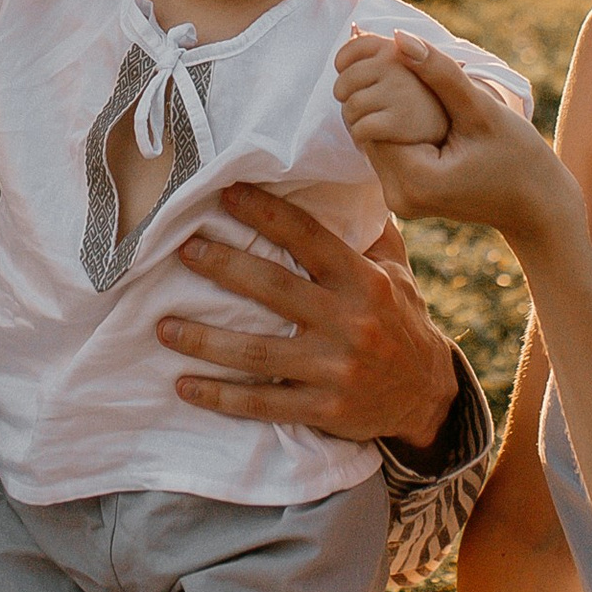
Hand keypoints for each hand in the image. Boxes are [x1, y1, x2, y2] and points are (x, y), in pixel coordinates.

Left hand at [159, 188, 464, 454]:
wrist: (428, 396)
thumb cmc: (403, 321)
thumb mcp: (398, 273)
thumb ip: (369, 233)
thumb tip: (342, 183)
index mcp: (364, 282)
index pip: (308, 238)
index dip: (266, 213)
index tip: (225, 194)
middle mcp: (350, 322)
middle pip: (274, 289)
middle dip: (223, 266)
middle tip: (184, 250)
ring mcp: (335, 369)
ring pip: (257, 351)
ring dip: (205, 339)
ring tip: (163, 326)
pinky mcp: (323, 408)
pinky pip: (262, 402)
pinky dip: (220, 396)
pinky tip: (184, 385)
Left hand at [332, 34, 449, 166]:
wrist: (456, 135)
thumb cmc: (426, 103)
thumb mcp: (410, 69)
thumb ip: (382, 52)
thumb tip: (353, 29)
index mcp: (398, 49)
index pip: (355, 46)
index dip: (344, 61)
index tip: (348, 77)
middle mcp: (399, 65)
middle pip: (346, 80)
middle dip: (346, 97)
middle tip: (360, 107)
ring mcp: (401, 92)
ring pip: (351, 107)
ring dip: (354, 120)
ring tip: (369, 123)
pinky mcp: (401, 121)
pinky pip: (361, 128)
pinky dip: (361, 136)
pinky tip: (374, 138)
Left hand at [335, 36, 578, 252]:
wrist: (538, 205)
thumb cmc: (519, 159)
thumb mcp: (482, 111)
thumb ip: (440, 75)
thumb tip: (399, 37)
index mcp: (415, 181)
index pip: (372, 122)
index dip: (383, 87)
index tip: (405, 64)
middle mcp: (400, 198)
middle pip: (370, 133)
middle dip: (385, 99)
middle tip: (412, 72)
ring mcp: (403, 202)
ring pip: (378, 141)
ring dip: (391, 113)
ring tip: (421, 89)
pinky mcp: (409, 197)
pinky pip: (391, 153)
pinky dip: (401, 129)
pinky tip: (425, 112)